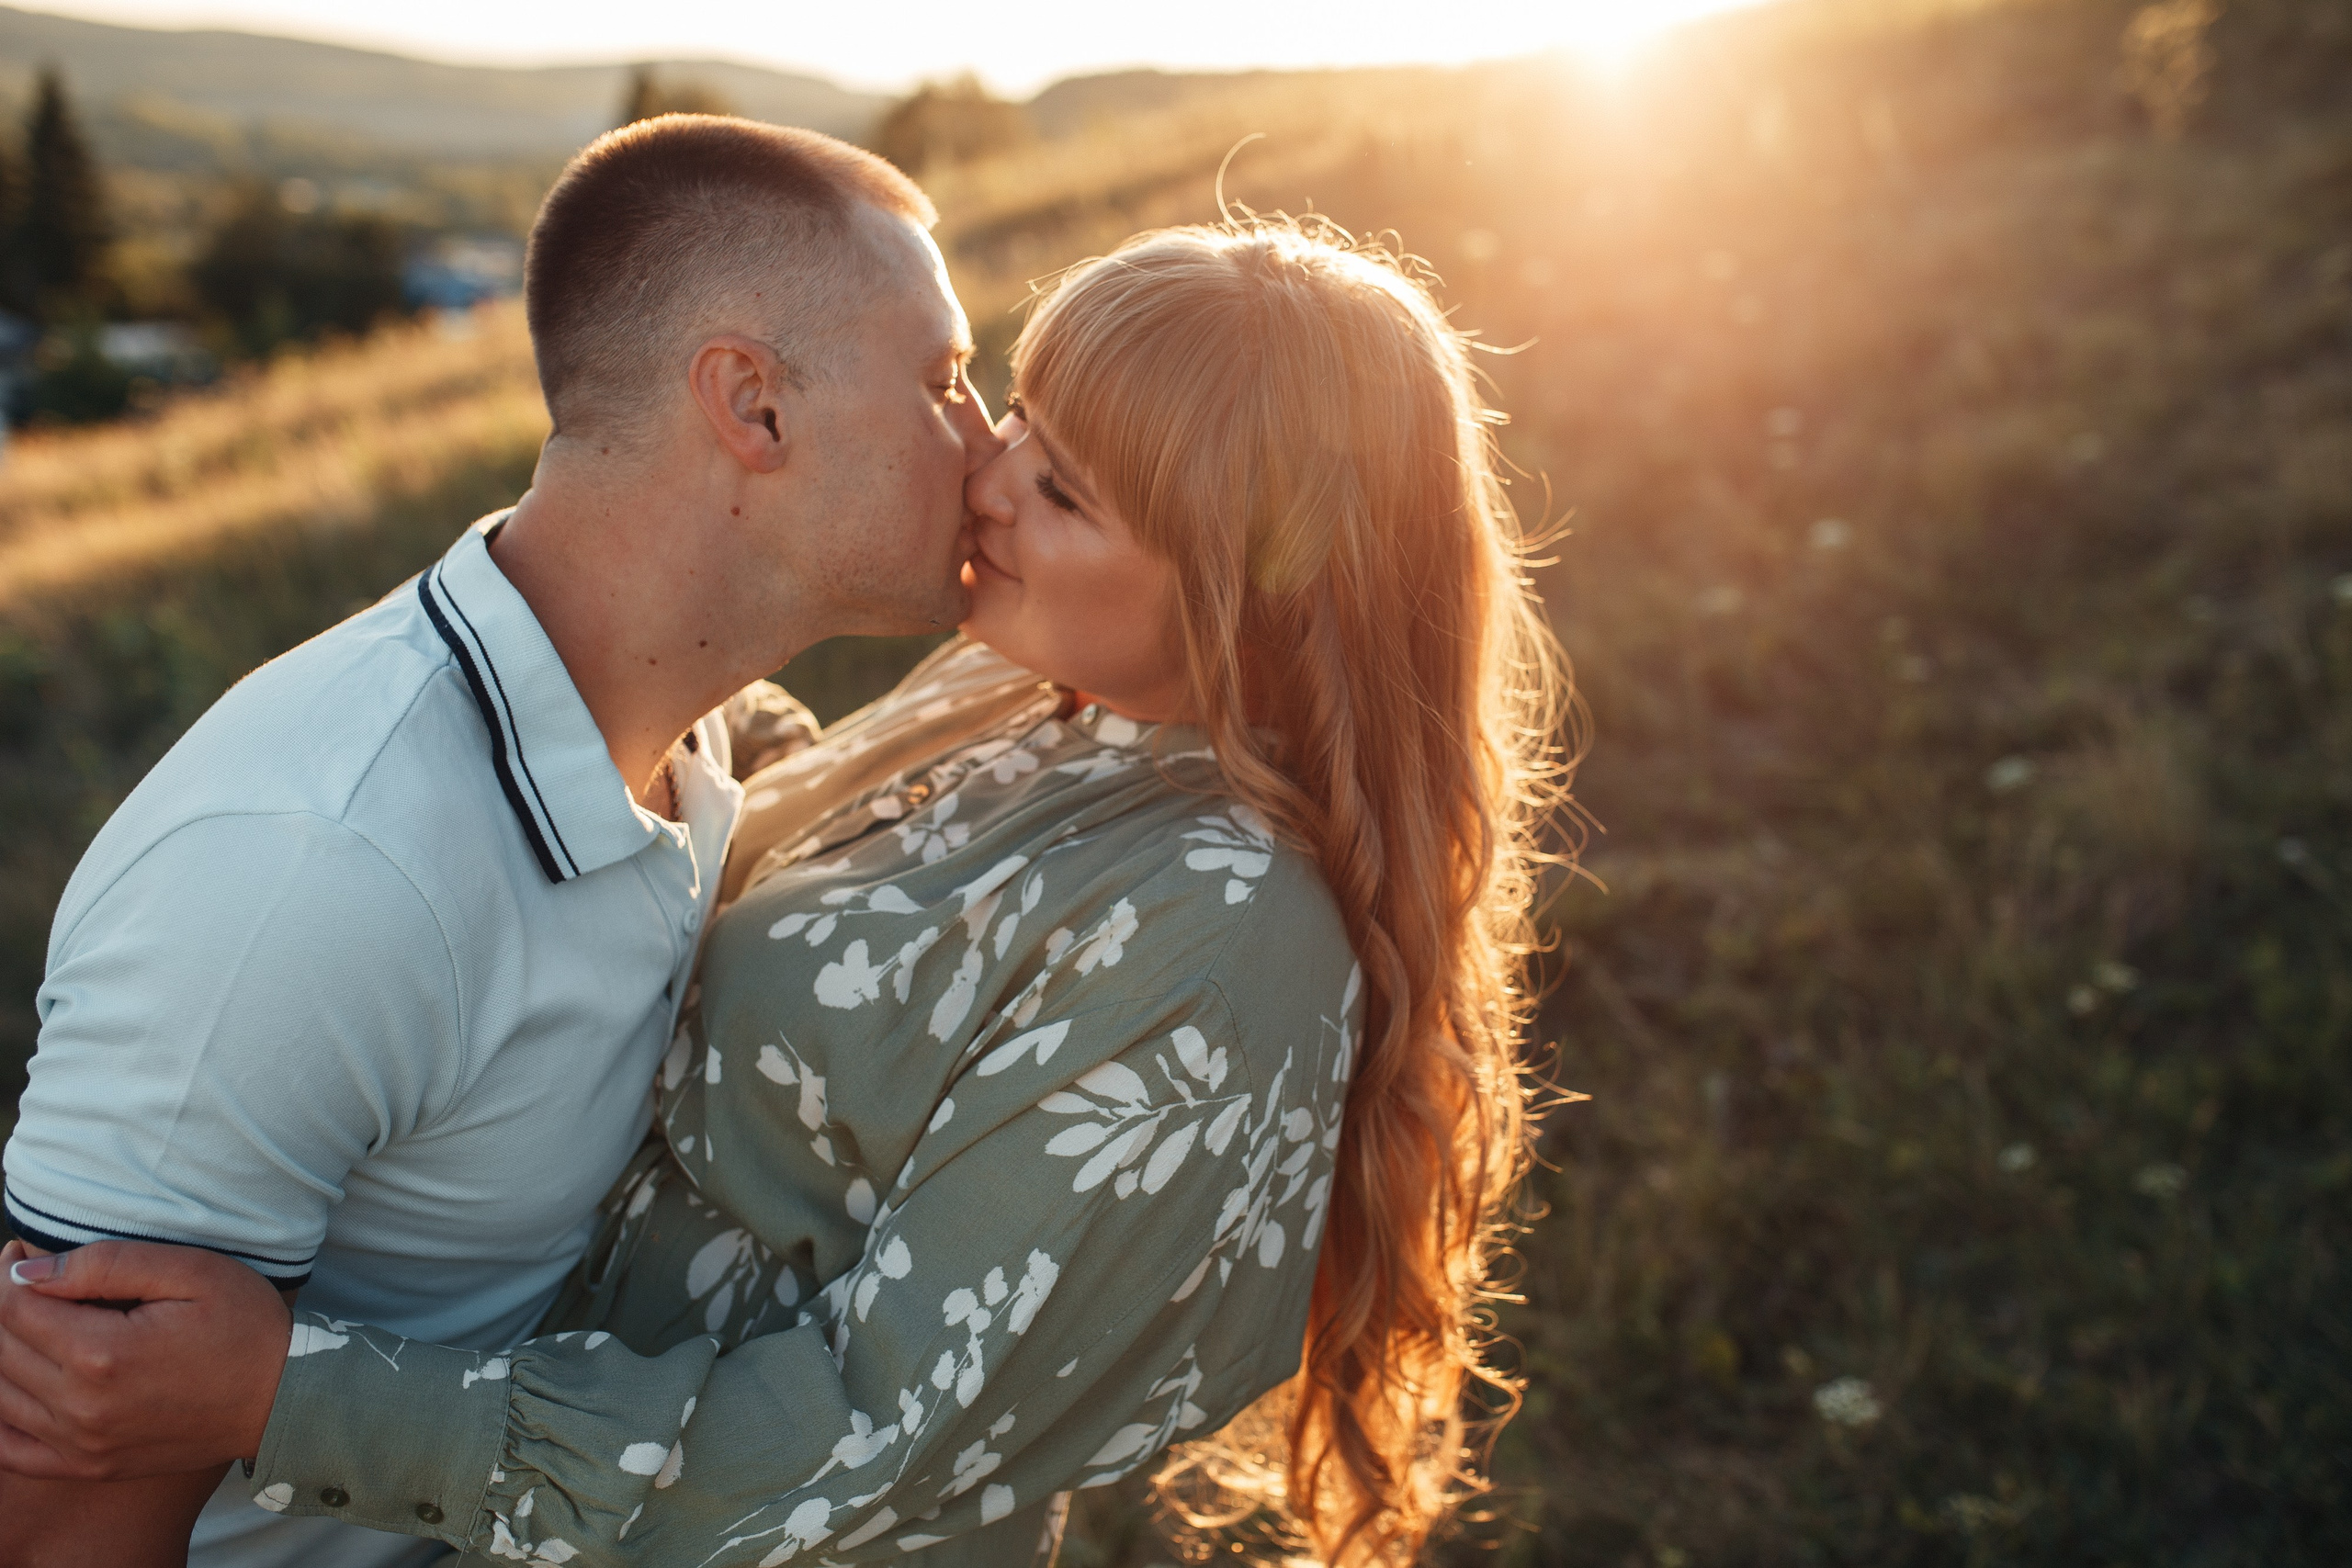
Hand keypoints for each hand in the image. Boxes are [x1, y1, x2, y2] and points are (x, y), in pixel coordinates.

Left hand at [0, 1238, 291, 1479]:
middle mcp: (82, 1407)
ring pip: (0, 1396)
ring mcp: (83, 1444)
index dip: (8, 1273)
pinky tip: (18, 1385)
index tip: (21, 1251)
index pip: (15, 1309)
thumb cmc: (246, 1326)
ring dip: (3, 1354)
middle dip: (6, 1308)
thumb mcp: (190, 1272)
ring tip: (34, 1322)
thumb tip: (26, 1272)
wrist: (286, 1397)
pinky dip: (1, 1416)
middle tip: (28, 1279)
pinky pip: (12, 1450)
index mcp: (102, 1354)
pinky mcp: (92, 1467)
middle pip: (1, 1350)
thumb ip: (106, 1265)